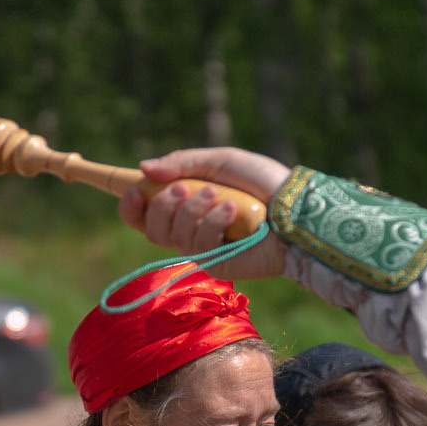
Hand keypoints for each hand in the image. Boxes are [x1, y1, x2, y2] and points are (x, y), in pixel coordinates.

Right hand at [115, 148, 291, 279]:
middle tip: (183, 188)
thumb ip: (182, 163)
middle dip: (162, 205)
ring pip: (173, 236)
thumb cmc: (261, 181)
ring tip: (218, 195)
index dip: (131, 206)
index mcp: (186, 204)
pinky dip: (212, 223)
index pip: (145, 214)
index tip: (133, 191)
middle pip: (152, 228)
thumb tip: (142, 167)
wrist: (295, 207)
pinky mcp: (217, 264)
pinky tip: (231, 211)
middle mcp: (190, 229)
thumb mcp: (220, 161)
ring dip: (192, 210)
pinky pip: (198, 245)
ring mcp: (202, 249)